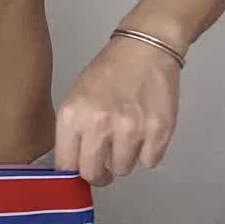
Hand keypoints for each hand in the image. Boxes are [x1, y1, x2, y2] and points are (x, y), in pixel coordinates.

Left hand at [54, 36, 180, 185]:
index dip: (74, 170)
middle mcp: (99, 124)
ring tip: (126, 135)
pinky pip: (149, 161)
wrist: (144, 50)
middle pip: (93, 174)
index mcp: (72, 116)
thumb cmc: (108, 73)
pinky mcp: (158, 131)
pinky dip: (148, 151)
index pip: (66, 164)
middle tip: (104, 165)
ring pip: (123, 169)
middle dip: (98, 173)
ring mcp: (130, 129)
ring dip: (124, 158)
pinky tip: (144, 130)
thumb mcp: (75, 99)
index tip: (80, 168)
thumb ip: (72, 133)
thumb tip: (72, 166)